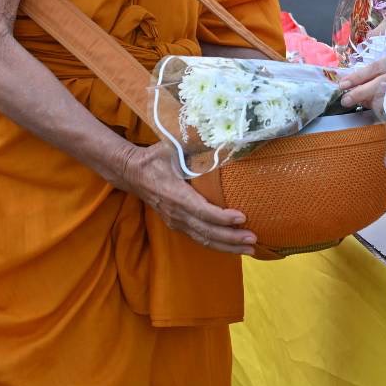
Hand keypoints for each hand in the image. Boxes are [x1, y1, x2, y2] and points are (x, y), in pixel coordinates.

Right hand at [118, 143, 257, 254]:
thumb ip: (195, 144)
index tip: (242, 217)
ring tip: (249, 249)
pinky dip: (217, 245)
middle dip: (231, 238)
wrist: (132, 173)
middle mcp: (176, 212)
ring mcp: (175, 221)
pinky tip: (233, 246)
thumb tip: (223, 136)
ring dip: (227, 246)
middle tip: (253, 240)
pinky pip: (199, 238)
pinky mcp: (177, 225)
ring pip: (203, 239)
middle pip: (206, 231)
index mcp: (175, 194)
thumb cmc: (155, 158)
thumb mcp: (173, 147)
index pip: (201, 210)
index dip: (222, 217)